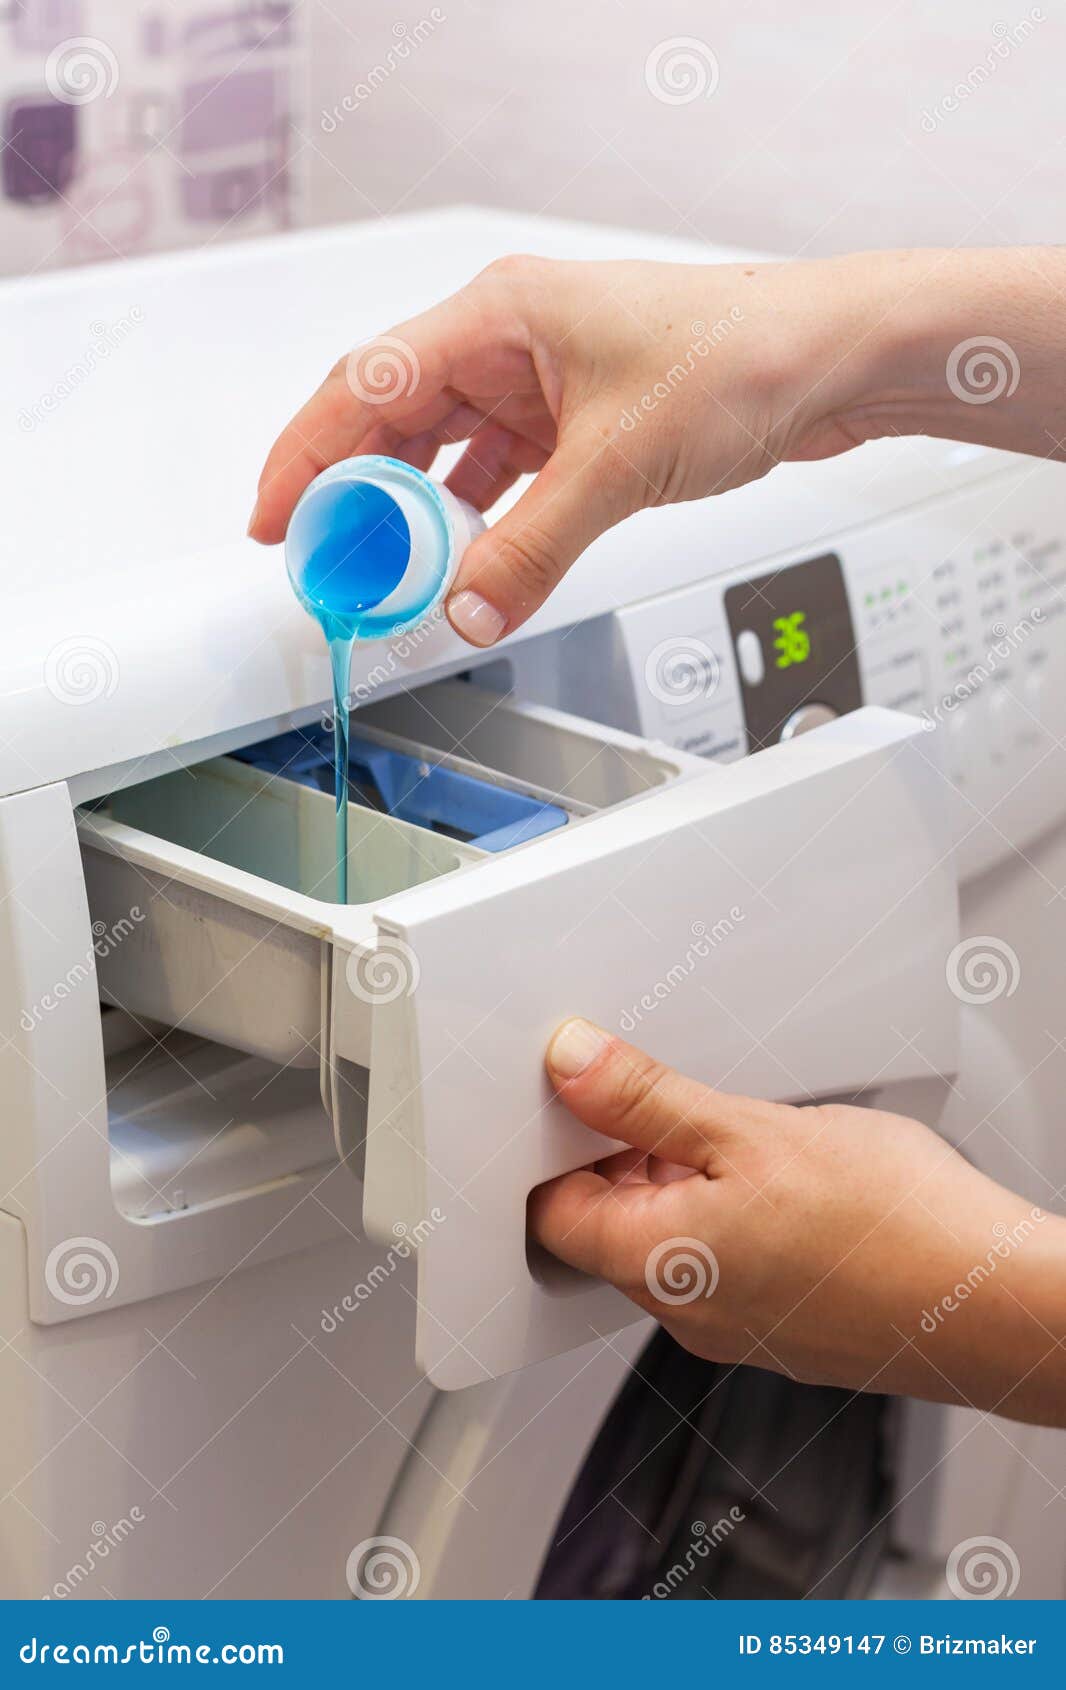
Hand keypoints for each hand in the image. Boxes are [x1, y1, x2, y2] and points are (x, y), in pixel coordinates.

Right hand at [249, 252, 891, 644]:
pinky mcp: (581, 419)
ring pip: (450, 451)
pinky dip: (483, 518)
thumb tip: (468, 611)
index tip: (276, 519)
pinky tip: (472, 557)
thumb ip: (530, 550)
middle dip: (360, 494)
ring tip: (396, 571)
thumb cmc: (742, 356)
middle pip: (397, 419)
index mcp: (498, 315)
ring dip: (423, 512)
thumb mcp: (616, 467)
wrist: (833, 361)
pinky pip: (504, 473)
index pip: (366, 384)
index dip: (306, 456)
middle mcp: (512, 340)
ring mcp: (547, 380)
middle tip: (332, 563)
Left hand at [529, 1019, 1065, 1427]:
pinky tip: (780, 1179)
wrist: (997, 1303)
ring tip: (737, 1133)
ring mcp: (736, 1331)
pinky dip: (728, 1217)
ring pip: (671, 1245)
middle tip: (667, 1100)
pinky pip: (724, 1268)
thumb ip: (647, 1099)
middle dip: (623, 1158)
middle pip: (610, 1227)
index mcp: (654, 1267)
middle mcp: (684, 1315)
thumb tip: (574, 1065)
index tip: (578, 1096)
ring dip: (681, 1184)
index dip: (557, 1146)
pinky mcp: (783, 1332)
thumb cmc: (894, 1231)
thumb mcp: (750, 1131)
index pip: (554, 1212)